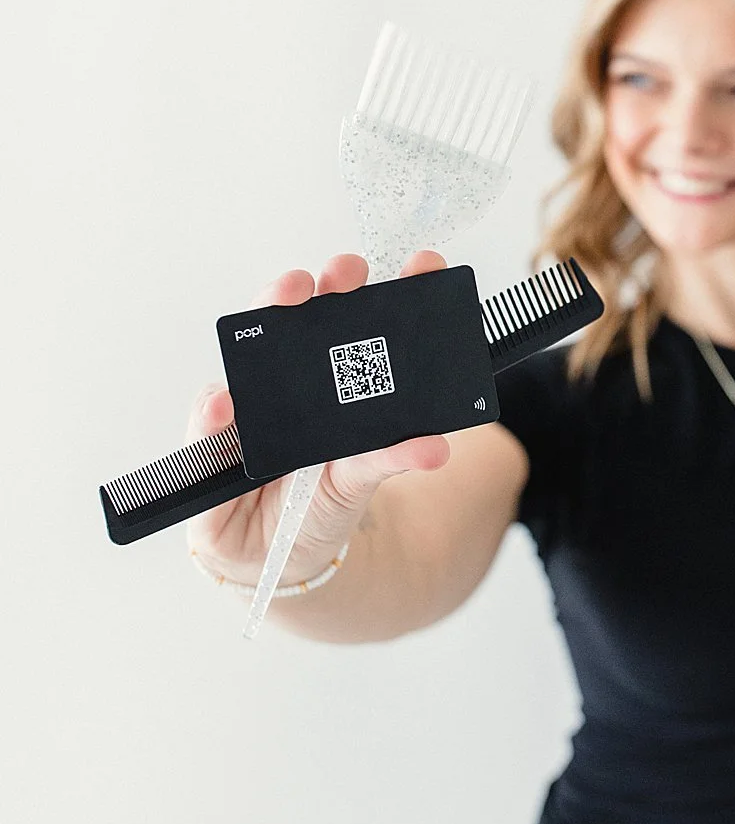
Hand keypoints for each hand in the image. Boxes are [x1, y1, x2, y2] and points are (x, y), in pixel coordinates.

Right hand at [183, 249, 451, 586]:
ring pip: (252, 350)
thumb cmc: (318, 503)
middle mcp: (288, 380)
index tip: (417, 265)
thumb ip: (393, 458)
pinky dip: (213, 410)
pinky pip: (209, 422)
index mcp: (332, 381)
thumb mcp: (362, 479)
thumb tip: (436, 446)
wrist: (276, 559)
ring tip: (283, 302)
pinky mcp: (210, 443)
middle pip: (301, 317)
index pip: (357, 321)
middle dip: (320, 285)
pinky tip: (223, 404)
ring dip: (266, 317)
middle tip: (340, 274)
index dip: (383, 290)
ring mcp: (247, 405)